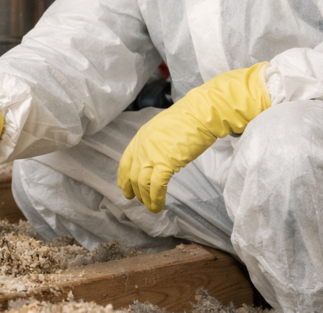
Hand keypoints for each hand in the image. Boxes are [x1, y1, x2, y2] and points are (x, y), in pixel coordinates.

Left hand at [118, 62, 270, 212]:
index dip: (124, 178)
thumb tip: (157, 157)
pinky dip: (157, 198)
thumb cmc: (187, 119)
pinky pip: (157, 186)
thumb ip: (154, 143)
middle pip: (133, 176)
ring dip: (147, 199)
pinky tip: (159, 204)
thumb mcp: (162, 129)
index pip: (125, 162)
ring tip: (152, 207)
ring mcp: (152, 155)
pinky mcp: (165, 163)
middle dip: (135, 191)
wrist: (199, 115)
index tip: (125, 189)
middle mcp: (142, 147)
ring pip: (143, 184)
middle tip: (139, 202)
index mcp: (140, 137)